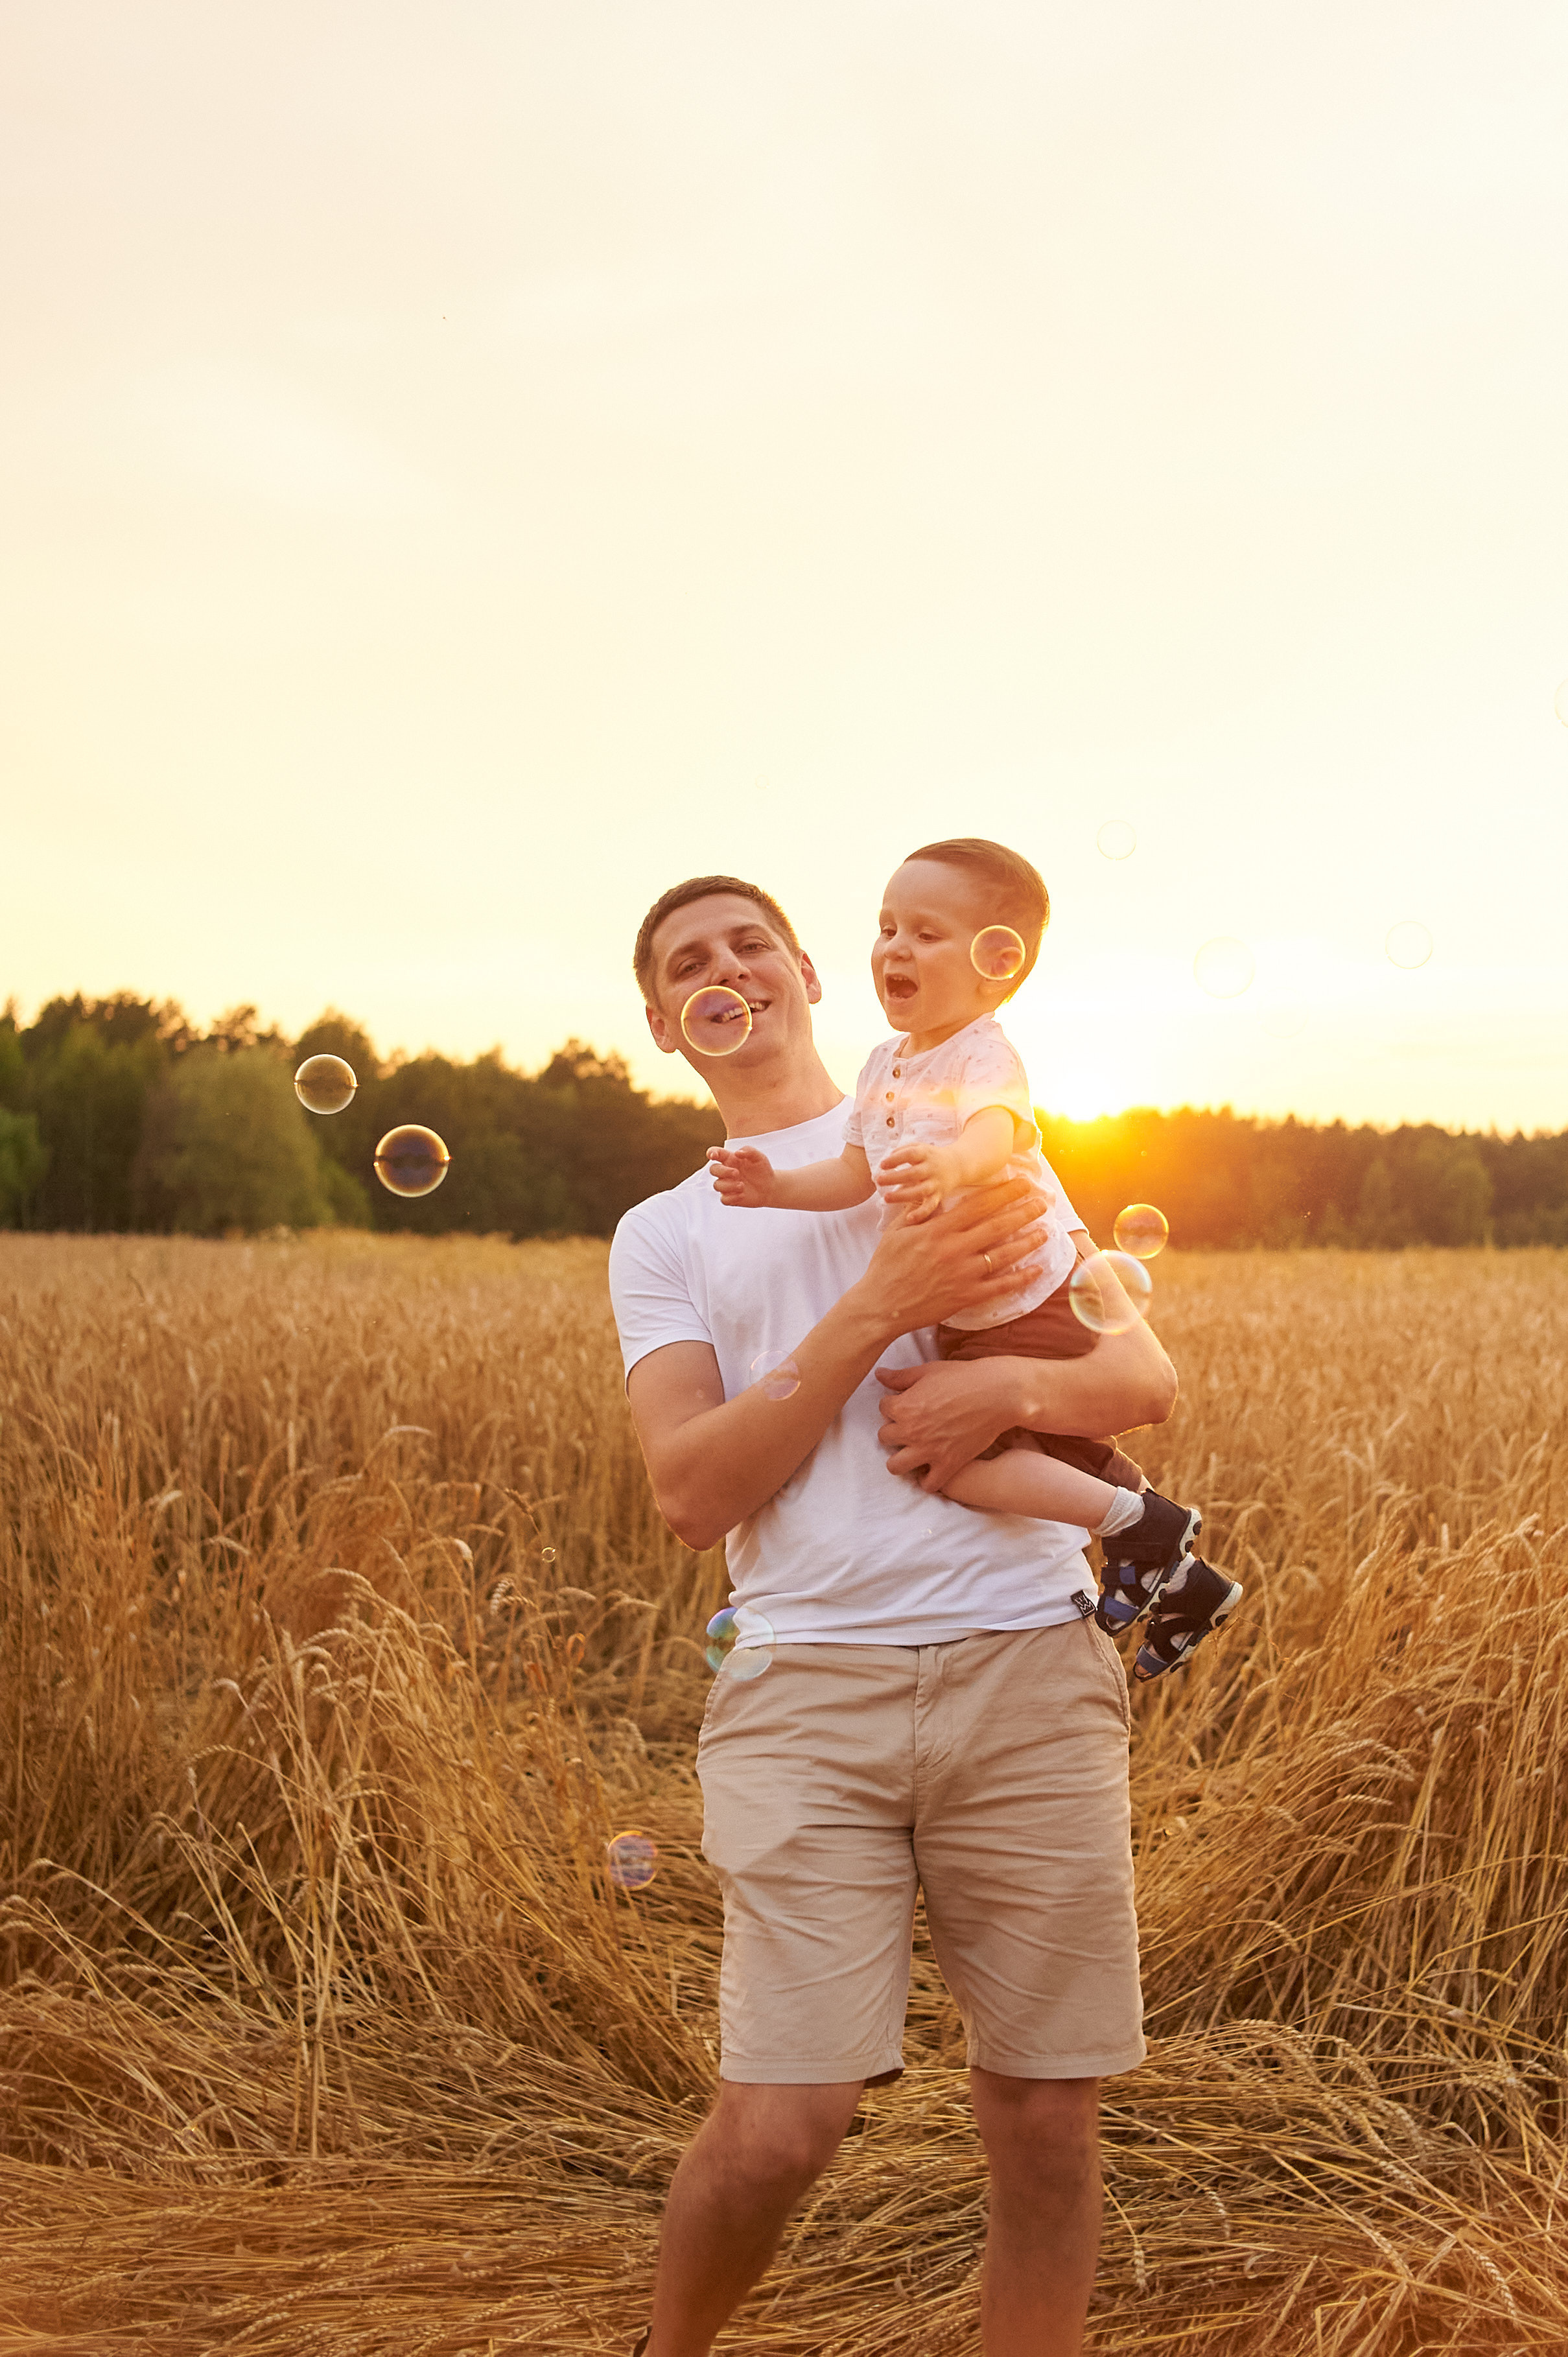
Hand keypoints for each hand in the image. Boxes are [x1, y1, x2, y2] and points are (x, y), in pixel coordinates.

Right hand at [707, 1145, 774, 1207]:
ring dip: (728, 1186)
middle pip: (713, 1169)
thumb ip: (749, 1151)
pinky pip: (724, 1199)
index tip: (713, 1155)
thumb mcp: (759, 1157)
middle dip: (723, 1171)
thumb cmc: (762, 1169)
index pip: (715, 1153)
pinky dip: (732, 1197)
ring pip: (716, 1185)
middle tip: (737, 1173)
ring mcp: (726, 1185)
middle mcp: (725, 1172)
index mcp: (729, 1159)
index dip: (711, 1153)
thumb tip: (737, 1153)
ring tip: (742, 1185)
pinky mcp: (730, 1198)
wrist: (770, 1187)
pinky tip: (742, 1195)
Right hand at [853, 1172, 1046, 1339]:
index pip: (978, 1205)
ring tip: (1046, 1232)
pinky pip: (999, 1286)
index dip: (1003, 1192)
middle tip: (1043, 1201)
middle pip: (997, 1225)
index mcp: (938, 1230)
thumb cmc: (886, 1267)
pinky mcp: (966, 1296)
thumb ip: (917, 1211)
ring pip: (1003, 1254)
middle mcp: (954, 1249)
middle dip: (1023, 1211)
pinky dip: (1020, 1279)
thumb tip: (930, 1192)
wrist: (880, 1305)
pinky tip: (1036, 1271)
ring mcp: (962, 1274)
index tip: (1021, 1183)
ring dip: (1027, 1242)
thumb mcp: (895, 1232)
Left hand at [875, 1358, 1021, 1490]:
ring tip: (912, 1451)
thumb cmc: (963, 1378)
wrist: (997, 1394)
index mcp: (904, 1406)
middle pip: (884, 1437)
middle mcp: (911, 1431)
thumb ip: (900, 1377)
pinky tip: (930, 1468)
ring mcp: (928, 1451)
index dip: (894, 1405)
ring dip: (900, 1459)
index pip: (883, 1409)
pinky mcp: (948, 1465)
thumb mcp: (928, 1371)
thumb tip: (879, 1374)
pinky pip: (927, 1484)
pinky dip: (926, 1479)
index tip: (906, 1404)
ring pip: (895, 1466)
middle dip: (894, 1431)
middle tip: (909, 1427)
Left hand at [876, 1142, 952, 1223]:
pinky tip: (909, 1218)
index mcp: (926, 1154)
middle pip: (913, 1173)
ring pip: (920, 1191)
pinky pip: (931, 1206)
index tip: (882, 1165)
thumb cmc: (931, 1156)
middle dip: (895, 1178)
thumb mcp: (920, 1147)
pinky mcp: (939, 1196)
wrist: (958, 1165)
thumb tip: (886, 1159)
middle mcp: (931, 1169)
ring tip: (886, 1198)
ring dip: (902, 1196)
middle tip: (878, 1180)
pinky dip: (921, 1213)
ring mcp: (935, 1183)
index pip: (911, 1154)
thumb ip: (903, 1150)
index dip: (896, 1159)